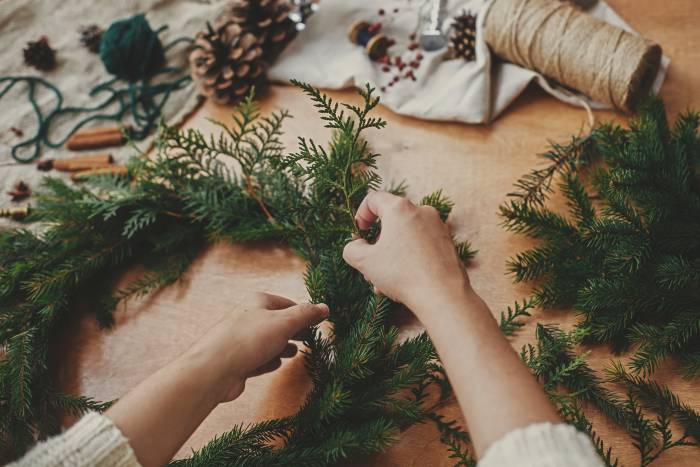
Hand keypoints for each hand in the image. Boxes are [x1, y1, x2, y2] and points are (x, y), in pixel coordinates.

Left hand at [183, 293, 328, 401]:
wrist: (214, 370)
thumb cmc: (248, 339)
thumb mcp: (284, 323)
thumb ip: (305, 315)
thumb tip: (324, 307)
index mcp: (258, 302)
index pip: (287, 304)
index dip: (304, 312)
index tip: (318, 322)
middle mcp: (249, 318)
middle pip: (277, 323)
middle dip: (294, 331)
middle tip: (309, 338)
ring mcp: (242, 341)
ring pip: (268, 342)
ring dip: (282, 347)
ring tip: (294, 352)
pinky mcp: (238, 361)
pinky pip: (258, 359)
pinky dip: (269, 361)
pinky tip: (277, 364)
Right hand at [343, 191, 469, 313]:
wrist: (443, 296)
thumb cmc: (402, 274)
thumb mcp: (364, 261)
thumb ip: (352, 249)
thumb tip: (356, 246)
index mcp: (400, 208)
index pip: (374, 199)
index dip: (360, 215)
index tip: (358, 234)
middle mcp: (422, 211)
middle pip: (391, 220)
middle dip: (377, 242)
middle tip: (369, 264)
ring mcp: (438, 227)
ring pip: (406, 236)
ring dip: (392, 255)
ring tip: (384, 281)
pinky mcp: (448, 243)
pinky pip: (422, 245)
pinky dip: (409, 258)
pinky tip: (403, 282)